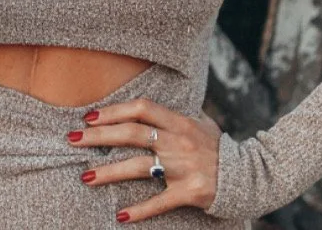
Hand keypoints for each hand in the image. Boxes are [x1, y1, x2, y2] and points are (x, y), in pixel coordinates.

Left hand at [69, 97, 222, 222]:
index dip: (114, 110)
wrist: (249, 175)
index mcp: (179, 121)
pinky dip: (139, 210)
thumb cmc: (219, 148)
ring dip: (108, 172)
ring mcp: (182, 167)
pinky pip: (159, 202)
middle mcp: (178, 141)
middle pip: (132, 134)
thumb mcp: (201, 123)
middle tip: (72, 139)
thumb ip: (175, 115)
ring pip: (138, 167)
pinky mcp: (188, 192)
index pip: (141, 108)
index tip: (90, 117)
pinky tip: (120, 215)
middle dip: (99, 136)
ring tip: (84, 176)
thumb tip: (148, 107)